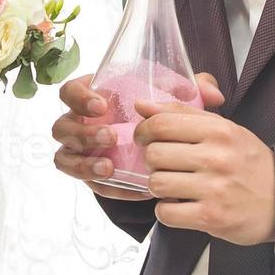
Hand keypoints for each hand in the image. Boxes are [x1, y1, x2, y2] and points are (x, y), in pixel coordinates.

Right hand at [52, 72, 224, 201]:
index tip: (103, 105)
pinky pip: (88, 184)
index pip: (70, 91)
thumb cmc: (163, 116)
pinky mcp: (92, 175)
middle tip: (111, 137)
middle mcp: (83, 123)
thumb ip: (194, 88)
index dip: (80, 98)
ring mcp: (84, 151)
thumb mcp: (176, 99)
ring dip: (84, 162)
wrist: (167, 148)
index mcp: (95, 96)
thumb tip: (213, 94)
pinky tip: (128, 186)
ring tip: (110, 166)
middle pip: (61, 127)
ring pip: (65, 157)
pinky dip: (106, 186)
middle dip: (83, 133)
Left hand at [135, 93, 274, 245]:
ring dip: (159, 187)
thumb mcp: (226, 130)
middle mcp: (217, 157)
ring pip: (157, 184)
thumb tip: (142, 105)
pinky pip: (166, 213)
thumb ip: (184, 113)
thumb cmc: (250, 164)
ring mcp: (214, 189)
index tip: (145, 138)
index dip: (144, 131)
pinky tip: (181, 206)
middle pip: (154, 154)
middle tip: (166, 166)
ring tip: (174, 187)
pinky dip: (167, 211)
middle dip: (153, 162)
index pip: (162, 123)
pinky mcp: (211, 217)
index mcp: (220, 130)